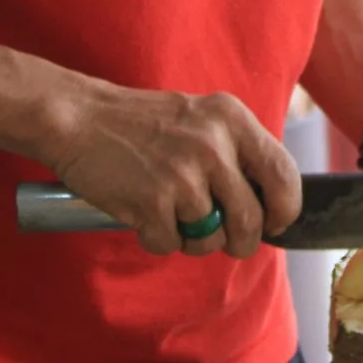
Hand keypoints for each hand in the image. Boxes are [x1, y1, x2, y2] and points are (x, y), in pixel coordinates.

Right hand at [44, 85, 301, 258]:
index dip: (284, 209)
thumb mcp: (201, 119)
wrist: (79, 117)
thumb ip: (236, 152)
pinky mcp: (152, 201)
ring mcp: (183, 174)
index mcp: (231, 119)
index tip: (273, 221)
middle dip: (239, 241)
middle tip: (221, 237)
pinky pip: (170, 245)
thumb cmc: (141, 124)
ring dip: (191, 239)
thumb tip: (271, 205)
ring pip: (210, 239)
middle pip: (251, 220)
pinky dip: (157, 239)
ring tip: (169, 211)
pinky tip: (142, 211)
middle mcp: (213, 144)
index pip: (283, 174)